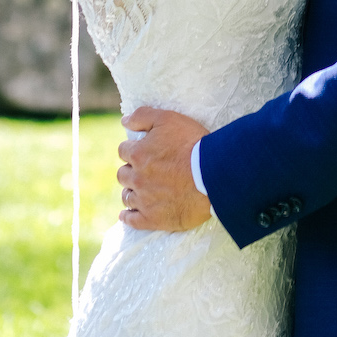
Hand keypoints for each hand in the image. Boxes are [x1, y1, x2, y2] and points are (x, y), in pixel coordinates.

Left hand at [117, 107, 211, 231]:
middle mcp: (137, 178)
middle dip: (131, 170)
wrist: (213, 174)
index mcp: (138, 154)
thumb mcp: (168, 119)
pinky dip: (128, 217)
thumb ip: (142, 116)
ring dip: (131, 191)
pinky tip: (127, 215)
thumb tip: (124, 121)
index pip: (123, 151)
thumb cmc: (192, 144)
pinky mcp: (153, 219)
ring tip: (139, 190)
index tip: (142, 151)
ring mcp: (144, 200)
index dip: (133, 149)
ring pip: (127, 197)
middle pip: (123, 174)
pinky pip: (132, 221)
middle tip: (143, 170)